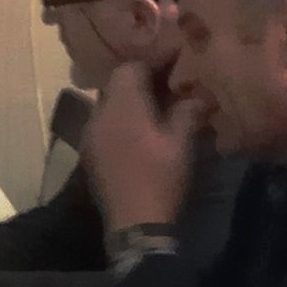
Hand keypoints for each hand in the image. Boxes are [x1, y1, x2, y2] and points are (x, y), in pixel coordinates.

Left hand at [77, 59, 201, 232]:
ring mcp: (90, 135)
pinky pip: (104, 124)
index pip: (129, 67)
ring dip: (129, 100)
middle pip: (116, 84)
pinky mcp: (90, 154)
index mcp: (122, 106)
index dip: (152, 61)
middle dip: (140, 80)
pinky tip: (139, 131)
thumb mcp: (182, 142)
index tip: (173, 61)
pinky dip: (121, 120)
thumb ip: (188, 111)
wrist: (135, 225)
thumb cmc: (161, 178)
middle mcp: (99, 115)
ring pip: (108, 104)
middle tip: (167, 82)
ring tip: (155, 106)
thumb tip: (197, 95)